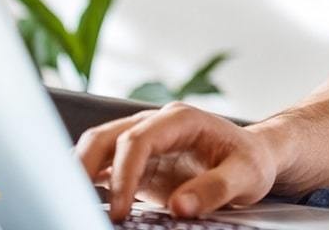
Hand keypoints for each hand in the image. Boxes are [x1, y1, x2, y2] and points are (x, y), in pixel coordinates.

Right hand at [75, 102, 279, 221]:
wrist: (254, 157)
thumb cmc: (251, 161)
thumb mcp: (246, 175)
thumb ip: (215, 189)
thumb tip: (180, 207)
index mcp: (180, 120)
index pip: (138, 140)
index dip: (124, 174)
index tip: (120, 209)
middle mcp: (157, 125)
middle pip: (106, 137)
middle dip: (85, 166)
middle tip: (77, 202)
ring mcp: (145, 142)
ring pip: (99, 148)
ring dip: (81, 172)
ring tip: (73, 202)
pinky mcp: (140, 164)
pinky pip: (106, 167)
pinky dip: (91, 182)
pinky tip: (85, 201)